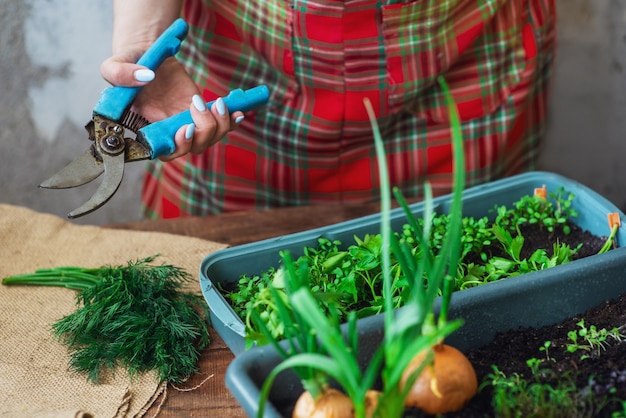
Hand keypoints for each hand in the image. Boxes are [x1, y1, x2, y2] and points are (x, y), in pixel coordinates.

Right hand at [100, 54, 243, 160]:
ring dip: (219, 125)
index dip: (178, 146)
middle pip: (192, 148)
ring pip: (209, 139)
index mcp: (147, 128)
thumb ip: (120, 73)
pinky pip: (221, 126)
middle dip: (203, 132)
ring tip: (217, 102)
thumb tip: (145, 77)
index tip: (186, 128)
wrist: (150, 55)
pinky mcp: (201, 114)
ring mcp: (187, 123)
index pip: (164, 151)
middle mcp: (169, 131)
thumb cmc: (129, 65)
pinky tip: (238, 111)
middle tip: (199, 107)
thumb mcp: (114, 65)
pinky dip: (232, 121)